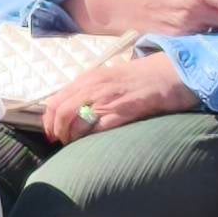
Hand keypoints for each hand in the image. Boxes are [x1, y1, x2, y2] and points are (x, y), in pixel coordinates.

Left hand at [42, 50, 194, 144]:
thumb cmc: (138, 77)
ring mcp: (107, 99)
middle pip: (61, 112)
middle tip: (61, 141)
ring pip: (75, 122)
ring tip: (75, 143)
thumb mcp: (107, 77)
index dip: (49, 120)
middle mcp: (93, 87)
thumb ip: (89, 90)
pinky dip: (89, 138)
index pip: (56, 100)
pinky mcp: (123, 111)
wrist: (167, 73)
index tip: (51, 132)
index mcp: (88, 78)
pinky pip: (97, 128)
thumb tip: (71, 108)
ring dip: (71, 137)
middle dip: (57, 131)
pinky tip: (90, 143)